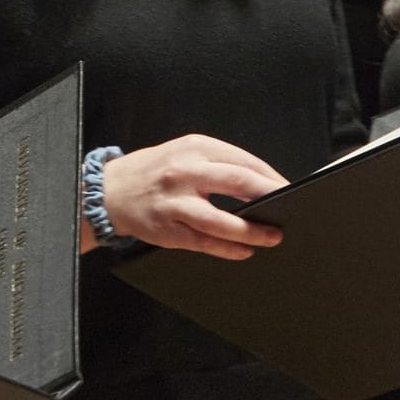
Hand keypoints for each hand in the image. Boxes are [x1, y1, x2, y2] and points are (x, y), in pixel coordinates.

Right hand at [96, 135, 288, 259]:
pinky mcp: (168, 229)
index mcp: (194, 148)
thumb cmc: (153, 172)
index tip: (289, 188)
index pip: (242, 160)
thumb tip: (259, 182)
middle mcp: (184, 171)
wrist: (108, 192)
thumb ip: (216, 164)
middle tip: (291, 208)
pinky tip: (244, 251)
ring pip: (222, 220)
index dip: (269, 175)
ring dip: (252, 230)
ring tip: (273, 236)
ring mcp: (175, 202)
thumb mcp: (183, 153)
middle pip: (237, 182)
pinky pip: (204, 242)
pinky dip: (228, 248)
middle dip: (269, 196)